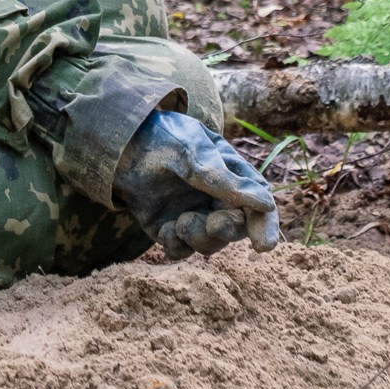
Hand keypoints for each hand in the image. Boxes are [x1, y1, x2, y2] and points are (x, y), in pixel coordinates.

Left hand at [112, 109, 279, 258]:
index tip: (263, 246)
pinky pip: (180, 250)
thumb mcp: (196, 154)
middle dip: (227, 230)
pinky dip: (175, 244)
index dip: (265, 226)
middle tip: (214, 223)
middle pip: (235, 228)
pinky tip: (164, 228)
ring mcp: (193, 215)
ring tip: (181, 221)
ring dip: (199, 237)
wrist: (122, 143)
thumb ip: (226, 181)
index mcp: (233, 176)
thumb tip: (267, 204)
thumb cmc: (165, 139)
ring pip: (209, 244)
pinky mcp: (169, 229)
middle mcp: (216, 199)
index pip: (258, 205)